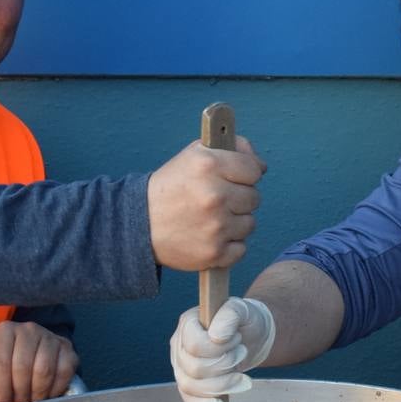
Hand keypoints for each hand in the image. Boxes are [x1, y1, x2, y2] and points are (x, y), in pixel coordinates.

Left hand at [0, 321, 78, 401]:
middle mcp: (29, 329)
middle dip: (19, 393)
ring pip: (44, 370)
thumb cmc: (1, 365)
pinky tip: (46, 396)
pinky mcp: (68, 350)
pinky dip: (55, 389)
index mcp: (4, 331)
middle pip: (23, 367)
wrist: (26, 357)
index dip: (1, 388)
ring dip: (36, 393)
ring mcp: (51, 338)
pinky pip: (64, 372)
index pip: (1, 361)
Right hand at [147, 137, 263, 271]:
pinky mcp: (214, 252)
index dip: (245, 174)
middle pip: (254, 198)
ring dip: (235, 222)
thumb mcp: (195, 154)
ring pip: (250, 223)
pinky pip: (241, 248)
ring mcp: (215, 226)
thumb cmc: (171, 188)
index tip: (233, 178)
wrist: (138, 224)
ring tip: (210, 219)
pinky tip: (210, 236)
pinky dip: (229, 245)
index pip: (254, 169)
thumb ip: (232, 149)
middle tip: (216, 201)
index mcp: (209, 165)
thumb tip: (261, 165)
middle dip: (239, 199)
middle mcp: (214, 195)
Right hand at [170, 297, 275, 401]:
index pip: (194, 344)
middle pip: (193, 367)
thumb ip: (231, 315)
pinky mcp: (189, 382)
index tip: (237, 339)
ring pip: (190, 386)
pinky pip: (188, 399)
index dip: (219, 347)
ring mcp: (181, 365)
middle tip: (242, 352)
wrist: (251, 336)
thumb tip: (216, 336)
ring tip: (241, 375)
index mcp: (188, 322)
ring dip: (222, 384)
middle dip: (225, 365)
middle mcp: (179, 344)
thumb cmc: (245, 320)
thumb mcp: (243, 310)